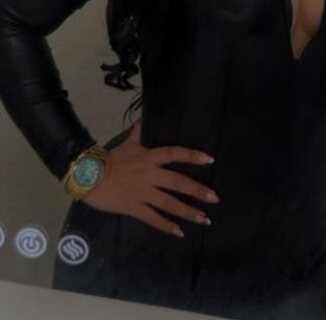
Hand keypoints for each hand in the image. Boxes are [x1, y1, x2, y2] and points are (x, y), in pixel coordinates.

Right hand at [81, 120, 218, 237]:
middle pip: (178, 182)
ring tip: (205, 219)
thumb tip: (145, 116)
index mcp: (149, 157)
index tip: (210, 159)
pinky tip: (179, 232)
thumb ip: (138, 131)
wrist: (88, 177)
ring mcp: (143, 193)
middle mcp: (150, 175)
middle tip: (215, 198)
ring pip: (169, 203)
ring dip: (188, 212)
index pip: (174, 154)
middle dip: (198, 191)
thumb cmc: (110, 159)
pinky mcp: (134, 208)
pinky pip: (153, 219)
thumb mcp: (127, 143)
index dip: (192, 155)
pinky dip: (166, 226)